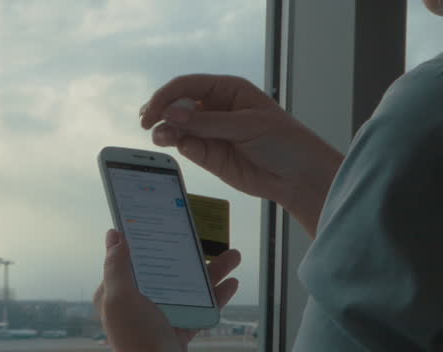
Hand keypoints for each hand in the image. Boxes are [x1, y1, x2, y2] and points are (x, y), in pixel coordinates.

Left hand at [93, 230, 242, 351]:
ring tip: (234, 255)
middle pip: (162, 270)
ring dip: (208, 271)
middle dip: (185, 253)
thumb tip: (114, 235)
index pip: (128, 260)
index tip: (162, 220)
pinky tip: (232, 282)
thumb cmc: (139, 341)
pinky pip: (198, 308)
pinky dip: (215, 296)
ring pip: (184, 287)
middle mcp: (133, 306)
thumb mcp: (122, 298)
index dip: (143, 240)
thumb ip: (117, 266)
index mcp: (115, 295)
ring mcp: (156, 320)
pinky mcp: (177, 333)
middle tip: (207, 234)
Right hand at [140, 74, 342, 235]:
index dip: (167, 95)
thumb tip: (171, 115)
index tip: (153, 110)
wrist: (296, 176)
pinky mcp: (207, 154)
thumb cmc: (282, 141)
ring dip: (164, 130)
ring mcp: (209, 131)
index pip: (188, 86)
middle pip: (177, 104)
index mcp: (227, 90)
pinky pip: (184, 145)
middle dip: (160, 111)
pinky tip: (172, 145)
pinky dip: (174, 145)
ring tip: (160, 138)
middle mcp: (214, 107)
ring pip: (176, 126)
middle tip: (146, 123)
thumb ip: (208, 122)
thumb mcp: (246, 126)